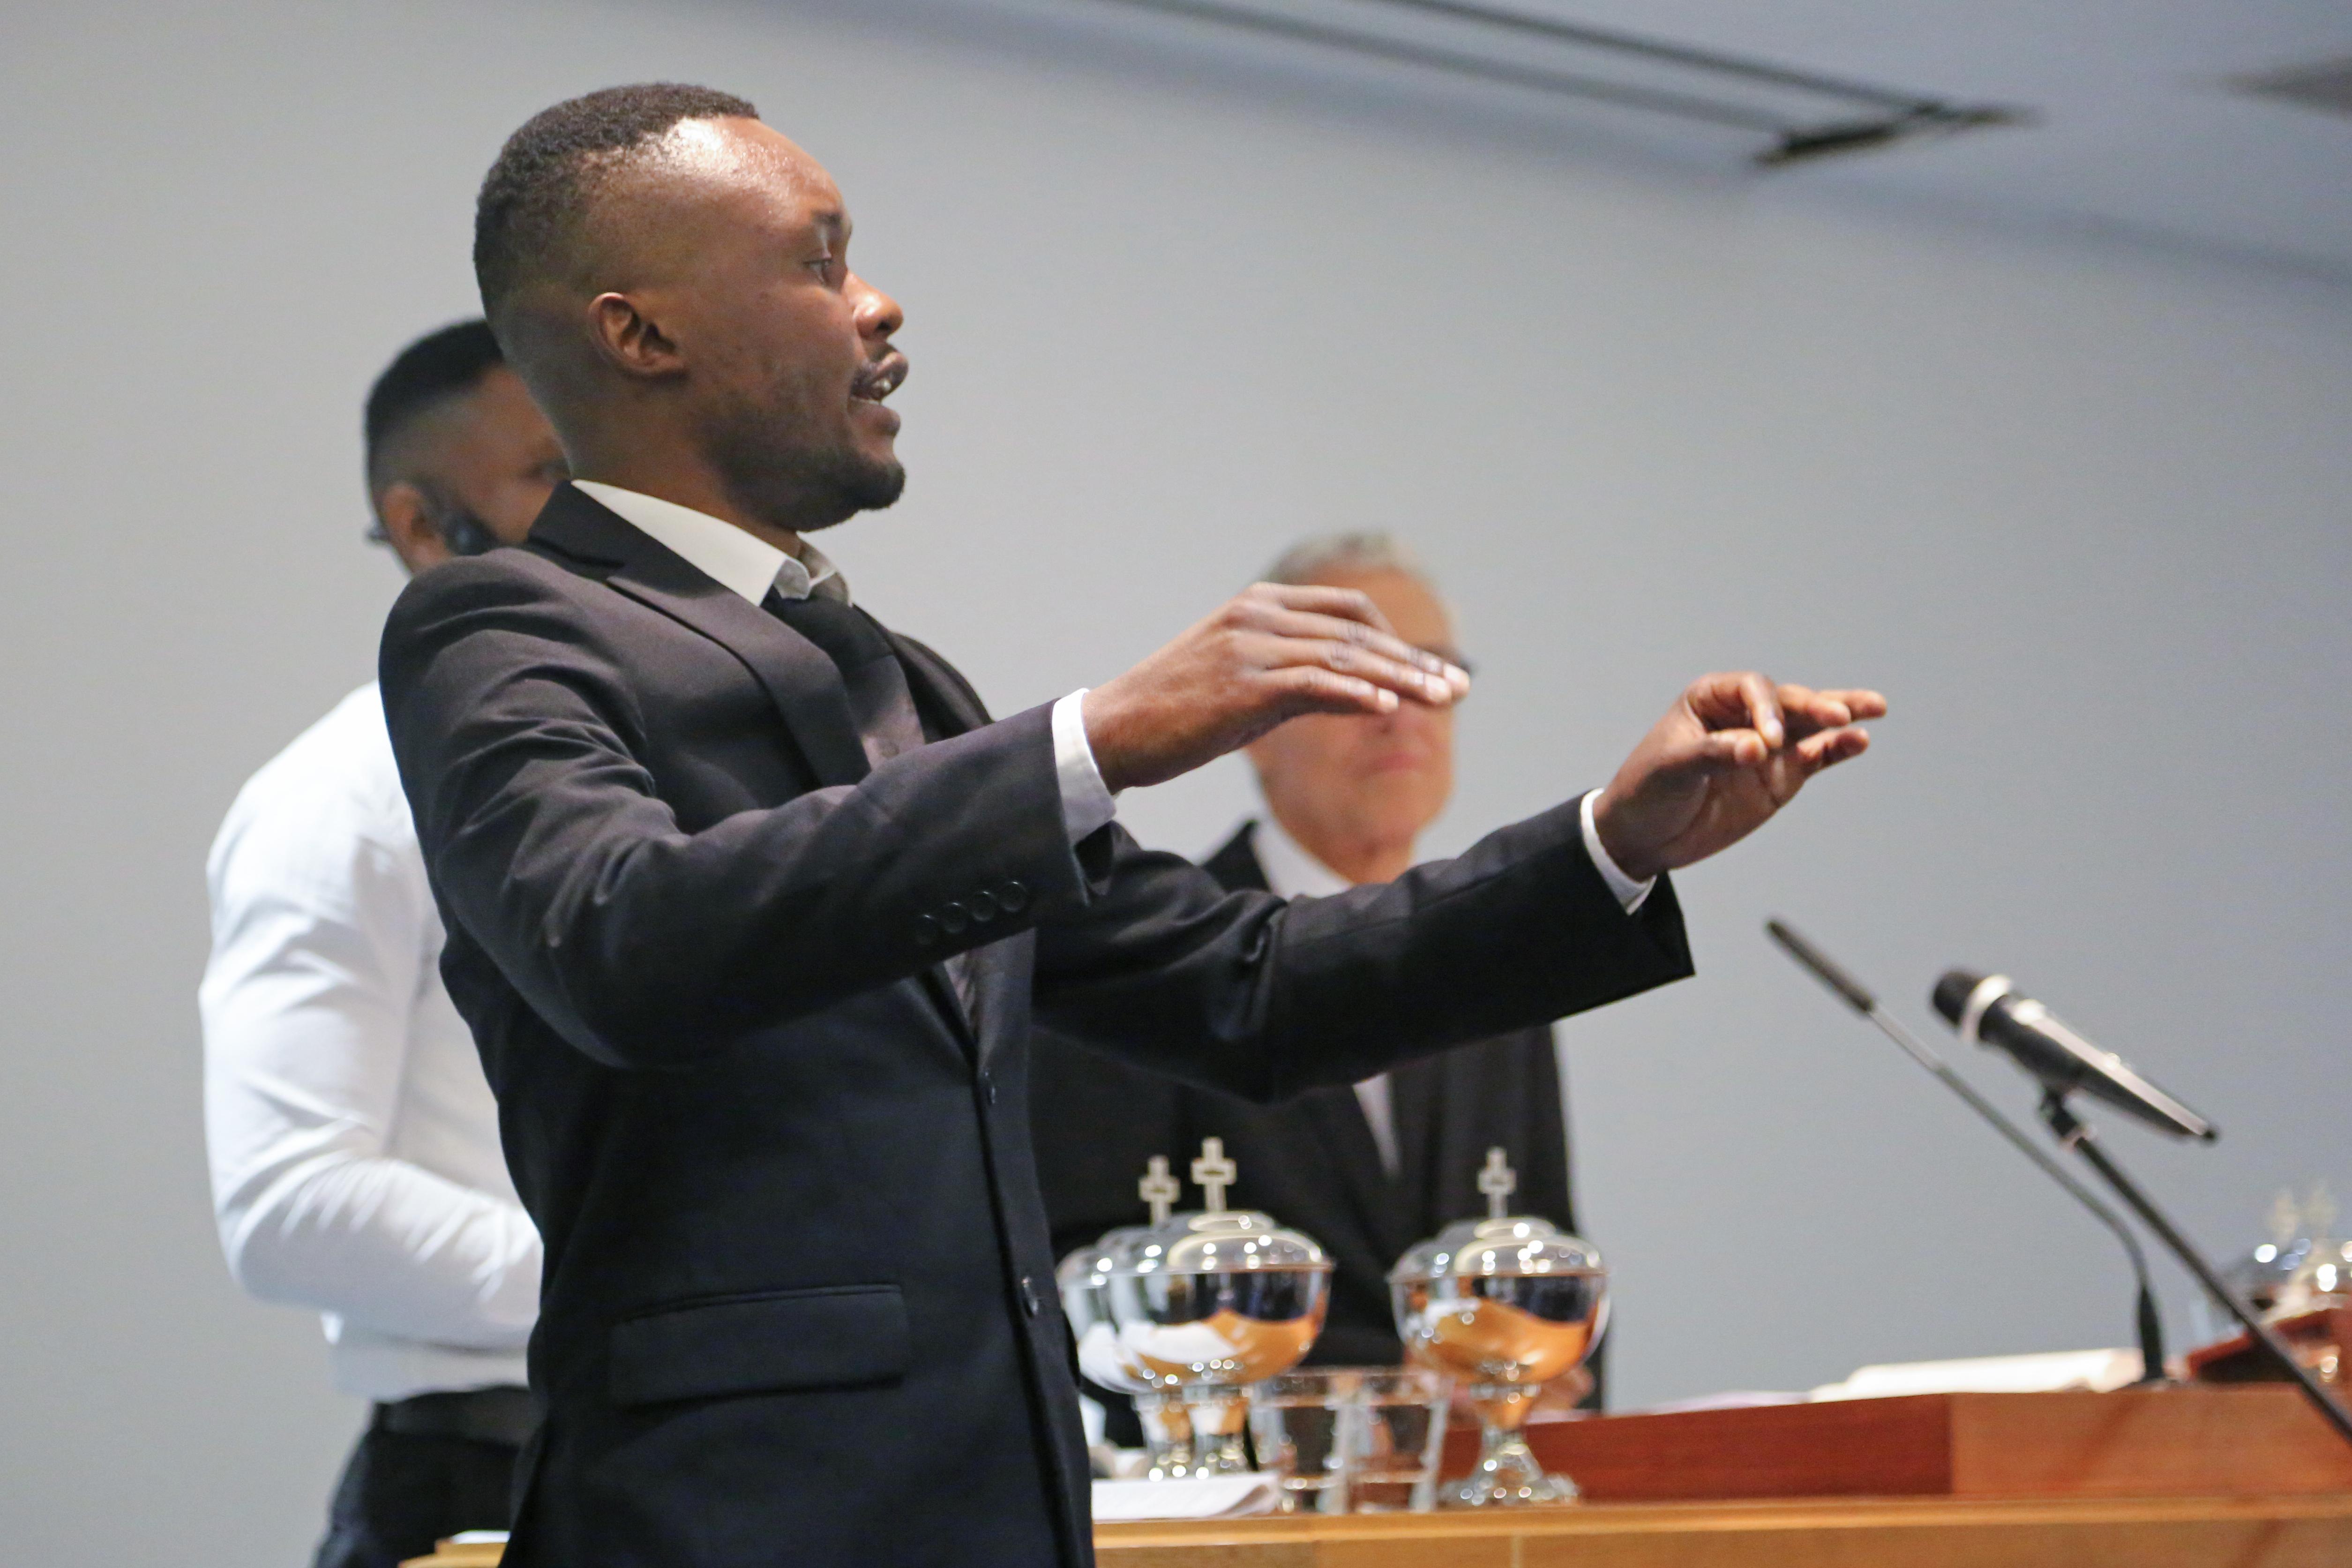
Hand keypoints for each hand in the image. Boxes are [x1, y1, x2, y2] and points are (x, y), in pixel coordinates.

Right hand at [1083, 584, 1470, 792]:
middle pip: (1355, 633)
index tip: (1435, 673)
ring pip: (1342, 656)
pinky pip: (1311, 683)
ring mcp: (1249, 647)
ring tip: (1442, 701)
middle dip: (1413, 663)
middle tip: (1458, 690)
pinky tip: (1386, 707)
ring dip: (1399, 680)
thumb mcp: (1251, 686)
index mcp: (1261, 606)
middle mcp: (1258, 615)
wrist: (1117, 730)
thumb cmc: (1182, 712)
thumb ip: (1307, 680)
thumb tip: (1372, 696)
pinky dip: (1353, 692)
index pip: (1349, 613)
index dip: (1398, 641)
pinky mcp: (1241, 685)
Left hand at [1591, 673, 1885, 880]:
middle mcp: (1744, 715)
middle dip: (1814, 705)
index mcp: (1710, 699)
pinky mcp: (1781, 776)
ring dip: (1840, 717)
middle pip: (1788, 702)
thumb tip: (1758, 749)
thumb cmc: (1647, 790)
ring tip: (1875, 707)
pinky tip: (1859, 741)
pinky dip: (1837, 750)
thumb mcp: (1671, 769)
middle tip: (1840, 714)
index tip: (1768, 741)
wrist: (1645, 835)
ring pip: (1810, 724)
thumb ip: (1714, 755)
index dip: (1765, 708)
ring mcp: (1768, 746)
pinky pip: (1815, 757)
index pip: (1751, 689)